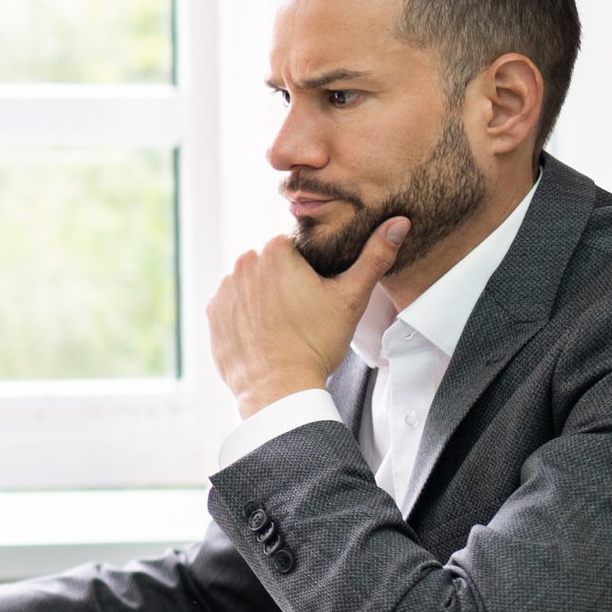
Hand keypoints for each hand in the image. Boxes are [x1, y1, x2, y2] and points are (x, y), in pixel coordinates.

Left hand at [208, 217, 406, 414]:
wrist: (280, 388)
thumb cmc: (316, 343)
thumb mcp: (351, 298)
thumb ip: (375, 257)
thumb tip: (399, 222)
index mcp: (275, 251)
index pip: (295, 248)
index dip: (309, 270)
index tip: (316, 294)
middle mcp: (242, 264)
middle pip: (271, 265)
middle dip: (285, 282)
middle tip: (303, 312)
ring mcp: (224, 289)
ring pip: (252, 285)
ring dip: (264, 298)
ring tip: (284, 325)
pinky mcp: (212, 314)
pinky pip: (233, 306)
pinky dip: (246, 317)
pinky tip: (265, 333)